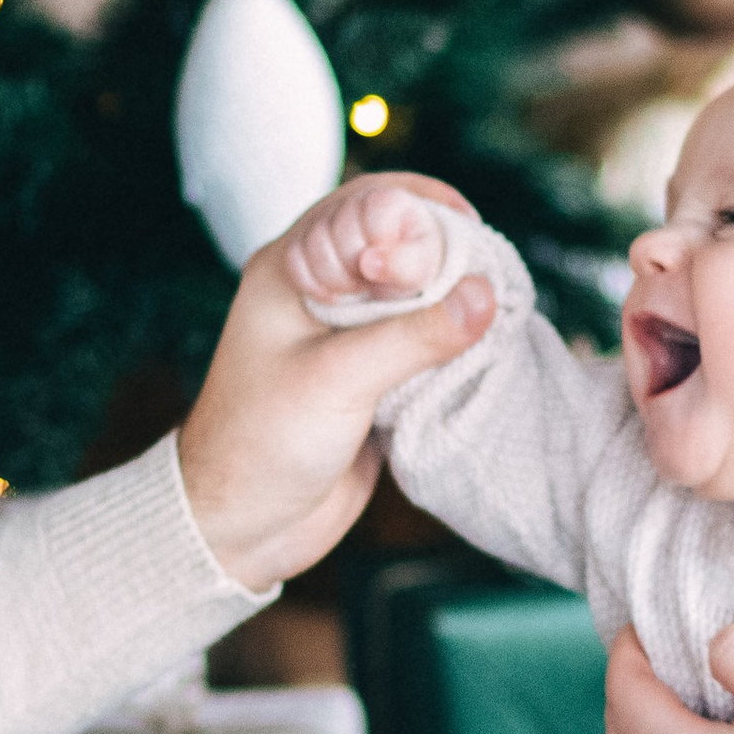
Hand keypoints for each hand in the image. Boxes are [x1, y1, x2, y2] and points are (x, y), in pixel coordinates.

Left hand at [175, 180, 492, 595]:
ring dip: (452, 295)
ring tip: (494, 303)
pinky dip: (450, 337)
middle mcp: (319, 289)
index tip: (462, 232)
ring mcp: (345, 332)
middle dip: (444, 248)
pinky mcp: (370, 374)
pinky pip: (420, 338)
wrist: (239, 528)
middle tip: (486, 270)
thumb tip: (485, 295)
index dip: (414, 210)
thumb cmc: (263, 444)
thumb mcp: (338, 381)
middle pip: (394, 239)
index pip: (362, 205)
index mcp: (291, 267)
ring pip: (412, 291)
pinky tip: (481, 341)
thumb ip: (412, 336)